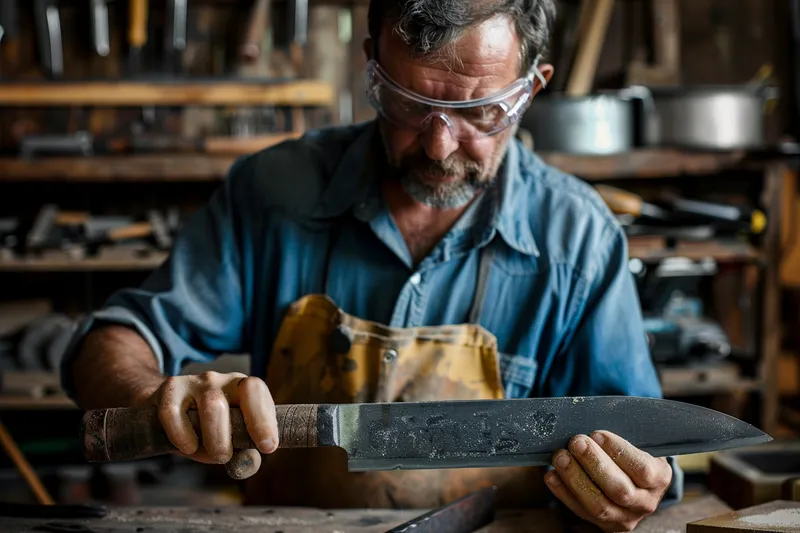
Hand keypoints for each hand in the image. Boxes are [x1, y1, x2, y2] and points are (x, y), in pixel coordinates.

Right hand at [143, 371, 278, 479]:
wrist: (170, 411)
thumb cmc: (209, 429)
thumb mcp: (231, 439)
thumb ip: (245, 454)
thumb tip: (249, 464)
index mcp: (241, 387)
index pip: (256, 390)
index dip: (263, 419)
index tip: (268, 447)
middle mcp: (220, 380)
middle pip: (226, 404)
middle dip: (226, 440)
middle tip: (224, 457)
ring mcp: (194, 382)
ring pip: (210, 407)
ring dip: (212, 440)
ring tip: (210, 454)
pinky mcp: (170, 389)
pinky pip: (173, 413)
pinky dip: (181, 436)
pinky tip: (187, 447)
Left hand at [544, 430, 672, 531]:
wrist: (635, 480)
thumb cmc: (632, 453)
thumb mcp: (638, 441)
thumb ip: (622, 433)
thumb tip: (592, 426)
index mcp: (659, 478)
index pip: (641, 469)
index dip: (618, 451)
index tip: (596, 434)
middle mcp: (646, 502)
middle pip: (619, 490)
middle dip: (594, 464)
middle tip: (576, 442)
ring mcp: (625, 518)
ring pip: (599, 506)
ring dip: (575, 479)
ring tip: (560, 457)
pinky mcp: (605, 525)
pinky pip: (581, 512)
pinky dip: (563, 493)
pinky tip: (551, 476)